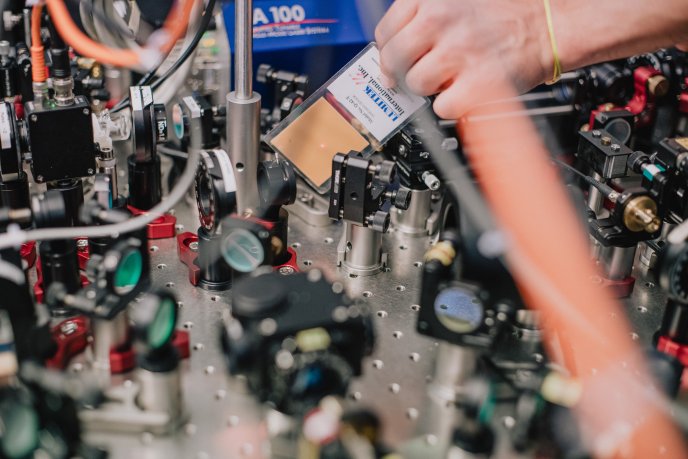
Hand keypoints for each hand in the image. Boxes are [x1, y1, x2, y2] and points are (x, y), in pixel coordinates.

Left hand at [375, 0, 553, 118]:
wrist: (550, 26)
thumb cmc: (504, 16)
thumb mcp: (457, 1)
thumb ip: (420, 20)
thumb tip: (388, 60)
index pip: (386, 33)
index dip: (388, 53)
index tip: (394, 62)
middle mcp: (441, 20)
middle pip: (395, 61)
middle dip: (405, 73)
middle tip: (422, 74)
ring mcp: (458, 52)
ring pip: (416, 85)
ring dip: (430, 88)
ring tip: (451, 77)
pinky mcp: (475, 84)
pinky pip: (441, 107)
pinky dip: (451, 105)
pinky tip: (465, 90)